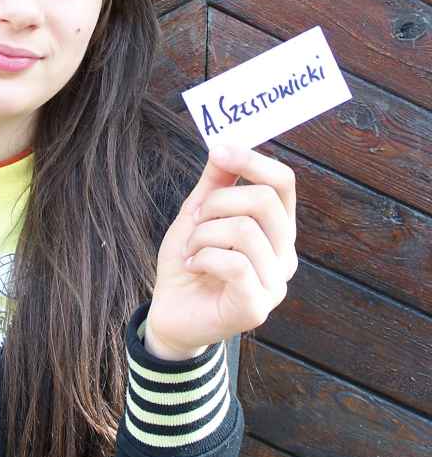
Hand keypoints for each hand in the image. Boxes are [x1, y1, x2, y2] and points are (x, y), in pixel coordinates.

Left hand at [144, 143, 297, 360]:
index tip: (219, 151)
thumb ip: (215, 182)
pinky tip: (194, 267)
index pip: (283, 182)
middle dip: (217, 202)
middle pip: (264, 200)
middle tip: (196, 221)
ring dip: (204, 234)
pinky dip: (204, 257)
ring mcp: (275, 283)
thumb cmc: (189, 260)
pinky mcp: (257, 307)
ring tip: (192, 250)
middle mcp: (284, 254)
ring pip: (245, 230)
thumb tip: (225, 144)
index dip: (253, 161)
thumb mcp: (197, 213)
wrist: (170, 312)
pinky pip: (234, 264)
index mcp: (276, 227)